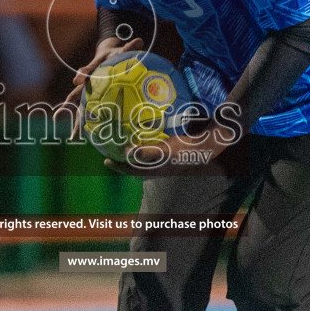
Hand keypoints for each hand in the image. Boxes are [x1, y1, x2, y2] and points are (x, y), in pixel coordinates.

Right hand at [62, 36, 143, 138]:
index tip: (77, 79)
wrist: (107, 56)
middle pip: (75, 95)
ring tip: (73, 137)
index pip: (86, 71)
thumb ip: (129, 47)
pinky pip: (88, 114)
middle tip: (59, 116)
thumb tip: (140, 40)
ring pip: (79, 108)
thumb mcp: (122, 50)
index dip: (82, 74)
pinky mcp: (91, 100)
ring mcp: (87, 94)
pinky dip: (87, 125)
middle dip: (67, 106)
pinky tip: (87, 139)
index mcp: (92, 69)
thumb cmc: (115, 54)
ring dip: (75, 122)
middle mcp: (86, 83)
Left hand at [105, 126, 226, 175]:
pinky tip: (142, 140)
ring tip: (123, 147)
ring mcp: (162, 163)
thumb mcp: (163, 151)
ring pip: (142, 162)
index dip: (118, 166)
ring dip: (132, 155)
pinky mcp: (168, 155)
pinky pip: (150, 154)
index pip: (130, 170)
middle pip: (134, 167)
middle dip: (123, 162)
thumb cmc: (182, 150)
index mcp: (154, 170)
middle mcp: (157, 169)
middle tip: (111, 153)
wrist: (203, 148)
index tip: (105, 161)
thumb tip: (126, 152)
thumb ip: (145, 152)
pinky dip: (142, 149)